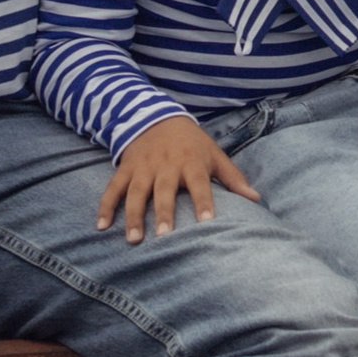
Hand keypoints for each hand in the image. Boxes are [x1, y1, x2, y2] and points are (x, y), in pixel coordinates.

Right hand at [96, 113, 262, 242]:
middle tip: (165, 237)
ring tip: (134, 240)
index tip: (207, 223)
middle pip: (164, 191)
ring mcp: (143, 167)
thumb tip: (256, 200)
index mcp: (191, 162)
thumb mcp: (214, 154)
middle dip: (164, 213)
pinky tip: (101, 226)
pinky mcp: (125, 169)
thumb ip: (233, 178)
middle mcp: (166, 165)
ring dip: (133, 216)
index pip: (199, 183)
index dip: (204, 202)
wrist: (156, 116)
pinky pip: (113, 188)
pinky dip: (105, 206)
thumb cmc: (192, 143)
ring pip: (136, 193)